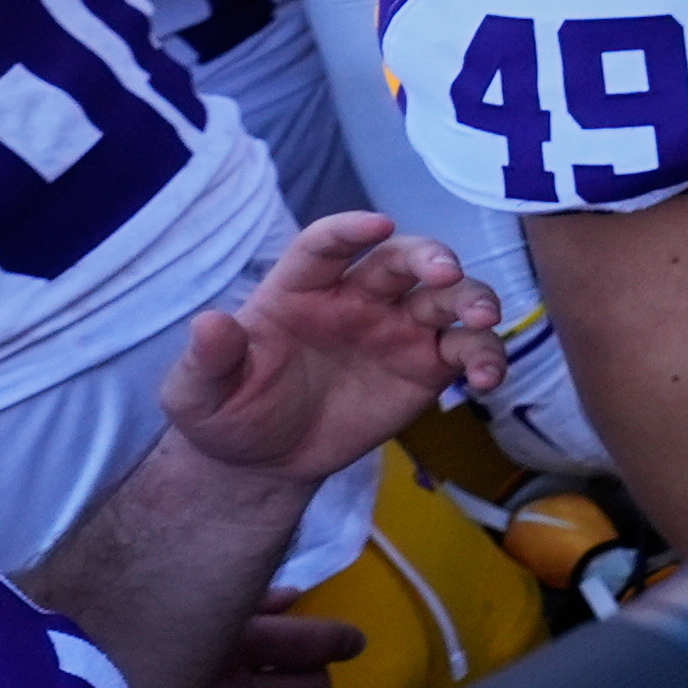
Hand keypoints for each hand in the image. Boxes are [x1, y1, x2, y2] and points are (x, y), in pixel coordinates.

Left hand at [163, 213, 505, 491]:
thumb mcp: (199, 394)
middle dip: (429, 257)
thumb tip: (208, 324)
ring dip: (472, 299)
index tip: (378, 224)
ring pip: (447, 297)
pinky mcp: (427, 367)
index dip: (350, 230)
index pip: (326, 245)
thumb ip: (209, 359)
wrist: (264, 463)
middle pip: (401, 260)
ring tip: (482, 321)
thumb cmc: (229, 413)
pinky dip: (487, 357)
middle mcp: (357, 298)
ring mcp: (398, 329)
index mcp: (302, 288)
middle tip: (446, 273)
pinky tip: (488, 379)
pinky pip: (467, 351)